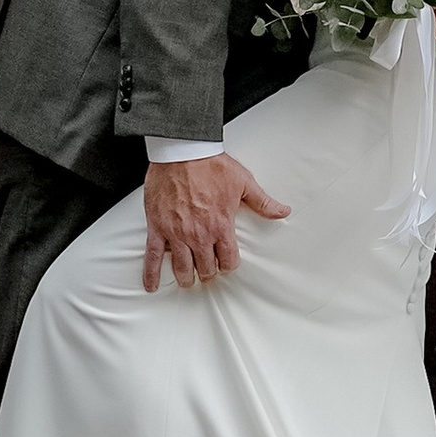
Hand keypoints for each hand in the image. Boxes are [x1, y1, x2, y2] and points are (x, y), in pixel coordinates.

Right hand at [141, 152, 289, 294]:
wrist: (183, 151)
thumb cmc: (212, 165)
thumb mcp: (244, 182)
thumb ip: (263, 202)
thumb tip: (284, 211)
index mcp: (221, 226)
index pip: (228, 261)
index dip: (228, 265)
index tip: (226, 263)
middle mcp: (199, 234)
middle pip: (205, 269)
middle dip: (208, 271)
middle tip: (207, 269)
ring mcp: (176, 233)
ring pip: (182, 269)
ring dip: (187, 277)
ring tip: (188, 278)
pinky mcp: (158, 227)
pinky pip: (153, 257)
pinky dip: (151, 274)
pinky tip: (151, 286)